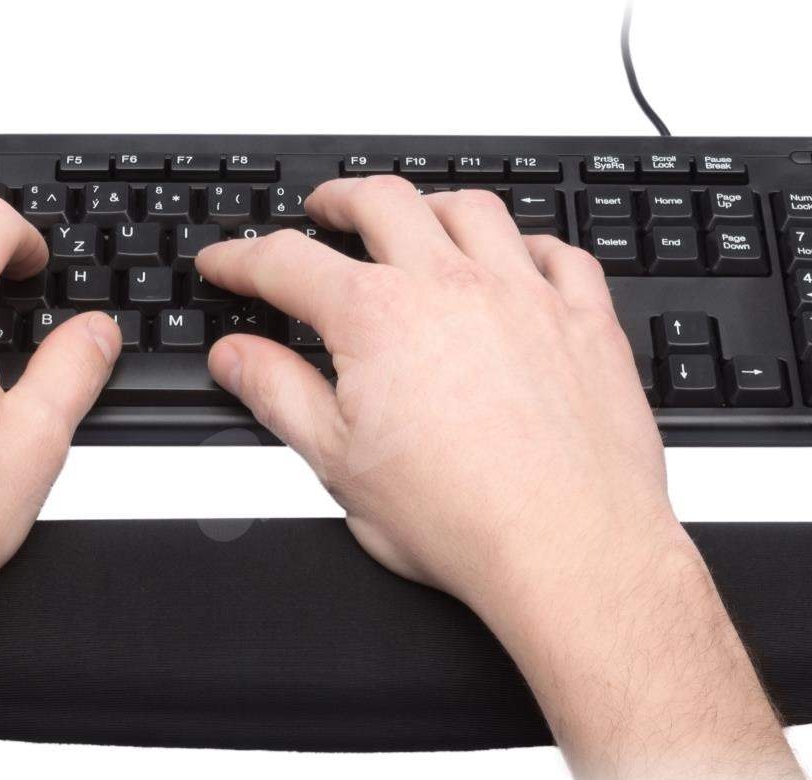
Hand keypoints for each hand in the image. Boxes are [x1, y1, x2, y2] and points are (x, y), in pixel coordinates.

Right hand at [199, 177, 811, 779]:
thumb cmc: (461, 519)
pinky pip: (559, 254)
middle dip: (339, 200)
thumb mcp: (337, 464)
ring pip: (474, 209)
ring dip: (432, 205)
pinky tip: (519, 261)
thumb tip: (236, 357)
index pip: (288, 262)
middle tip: (321, 213)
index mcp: (378, 317)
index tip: (225, 263)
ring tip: (416, 219)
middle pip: (384, 202)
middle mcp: (452, 286)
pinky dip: (529, 246)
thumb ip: (279, 394)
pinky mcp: (587, 321)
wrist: (570, 548)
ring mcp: (526, 296)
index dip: (242, 258)